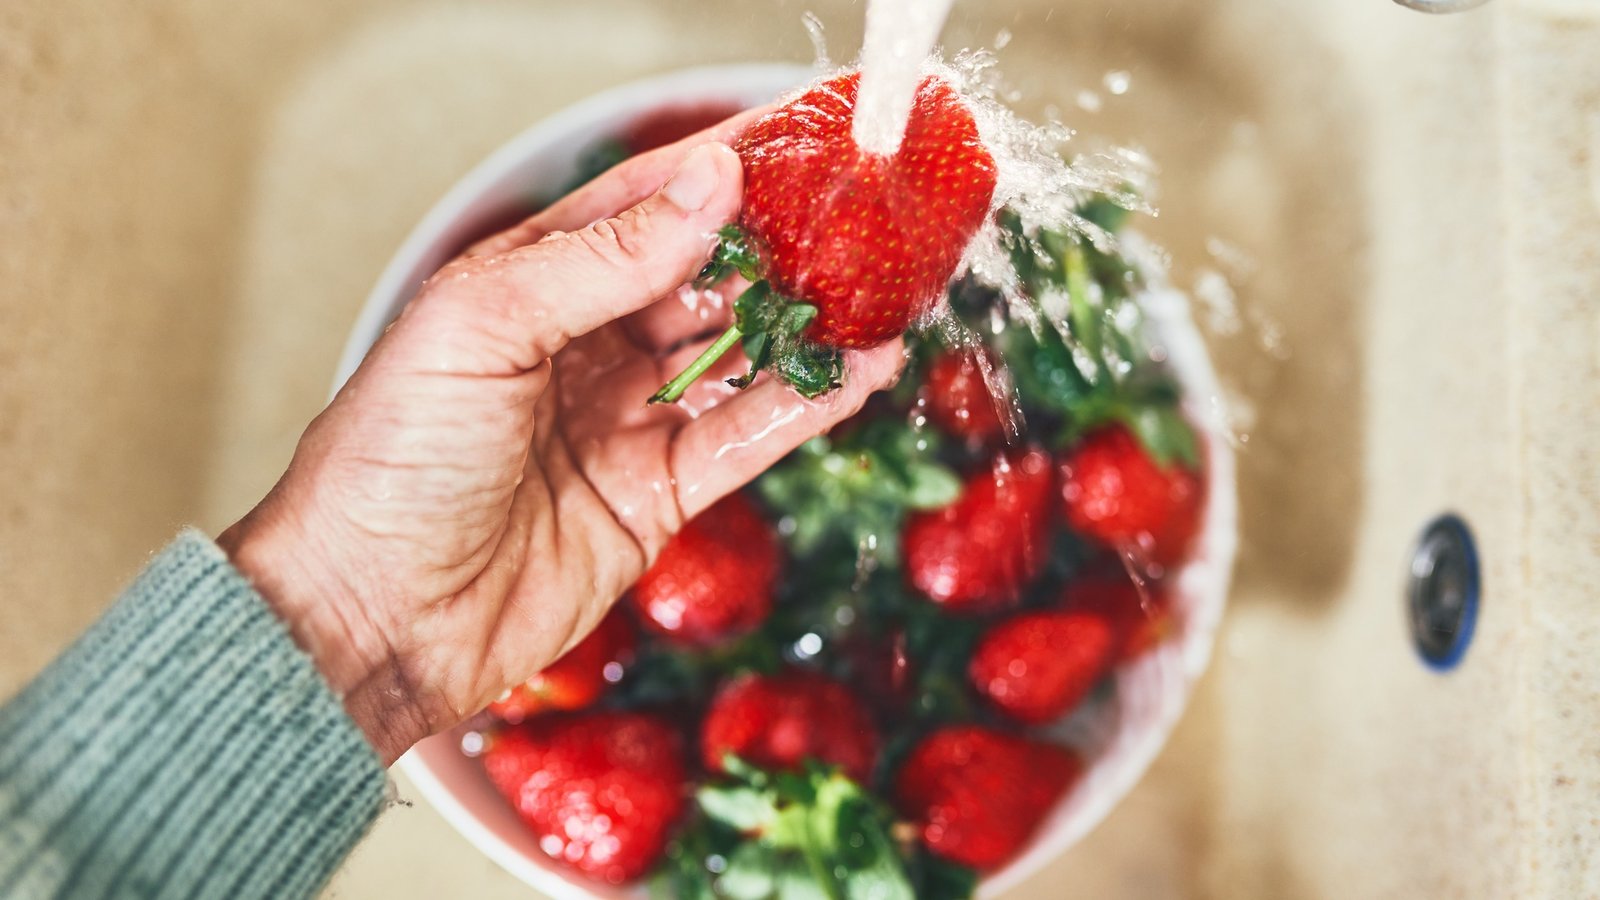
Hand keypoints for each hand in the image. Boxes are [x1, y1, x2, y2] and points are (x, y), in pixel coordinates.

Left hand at [218, 123, 903, 763]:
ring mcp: (623, 420)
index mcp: (527, 284)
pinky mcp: (655, 496)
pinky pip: (745, 438)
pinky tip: (861, 369)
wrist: (371, 614)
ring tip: (879, 284)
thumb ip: (603, 259)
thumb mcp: (485, 326)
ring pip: (735, 355)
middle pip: (699, 278)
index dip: (713, 171)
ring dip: (802, 322)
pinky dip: (805, 405)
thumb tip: (709, 186)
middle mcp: (582, 344)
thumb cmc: (393, 460)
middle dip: (773, 245)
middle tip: (854, 214)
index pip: (639, 205)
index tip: (790, 140)